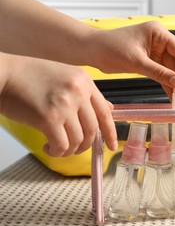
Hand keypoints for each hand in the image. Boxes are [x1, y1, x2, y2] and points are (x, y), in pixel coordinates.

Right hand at [0, 53, 116, 156]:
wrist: (1, 74)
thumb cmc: (29, 77)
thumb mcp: (65, 78)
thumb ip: (87, 94)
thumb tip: (109, 108)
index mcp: (84, 81)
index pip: (105, 112)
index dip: (111, 133)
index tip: (113, 146)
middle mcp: (78, 91)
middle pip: (93, 129)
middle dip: (86, 145)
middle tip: (76, 148)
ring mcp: (64, 104)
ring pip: (79, 140)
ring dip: (70, 149)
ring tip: (58, 147)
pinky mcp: (48, 118)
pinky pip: (62, 145)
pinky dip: (57, 151)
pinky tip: (49, 147)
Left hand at [89, 21, 174, 98]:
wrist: (92, 51)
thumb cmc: (110, 47)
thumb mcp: (137, 62)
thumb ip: (159, 73)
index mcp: (158, 33)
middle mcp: (158, 40)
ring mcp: (153, 51)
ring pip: (170, 69)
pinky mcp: (148, 61)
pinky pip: (161, 73)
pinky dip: (166, 83)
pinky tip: (172, 94)